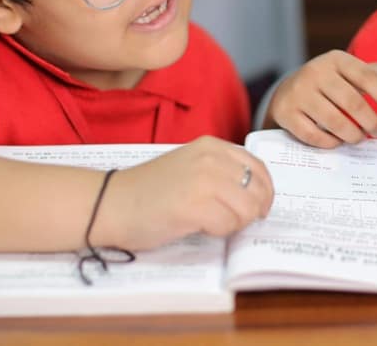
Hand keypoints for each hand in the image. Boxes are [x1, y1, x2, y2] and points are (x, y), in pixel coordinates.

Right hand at [96, 136, 274, 248]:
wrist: (111, 202)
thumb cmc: (148, 191)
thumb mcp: (190, 166)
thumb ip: (220, 172)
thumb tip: (256, 195)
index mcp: (212, 146)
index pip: (258, 168)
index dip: (265, 192)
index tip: (260, 207)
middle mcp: (211, 158)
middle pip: (258, 190)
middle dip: (251, 211)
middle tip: (232, 221)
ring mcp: (204, 180)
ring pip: (247, 209)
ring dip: (234, 223)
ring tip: (211, 222)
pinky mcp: (195, 205)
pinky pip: (228, 224)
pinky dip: (219, 232)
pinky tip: (198, 227)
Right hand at [266, 50, 376, 147]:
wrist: (288, 90)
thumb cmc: (330, 83)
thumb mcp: (350, 73)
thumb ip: (375, 75)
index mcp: (336, 59)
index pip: (367, 77)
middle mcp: (315, 72)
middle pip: (352, 102)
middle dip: (371, 122)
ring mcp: (299, 92)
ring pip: (333, 121)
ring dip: (353, 135)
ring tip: (360, 138)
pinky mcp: (286, 112)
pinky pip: (313, 135)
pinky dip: (330, 142)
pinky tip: (338, 142)